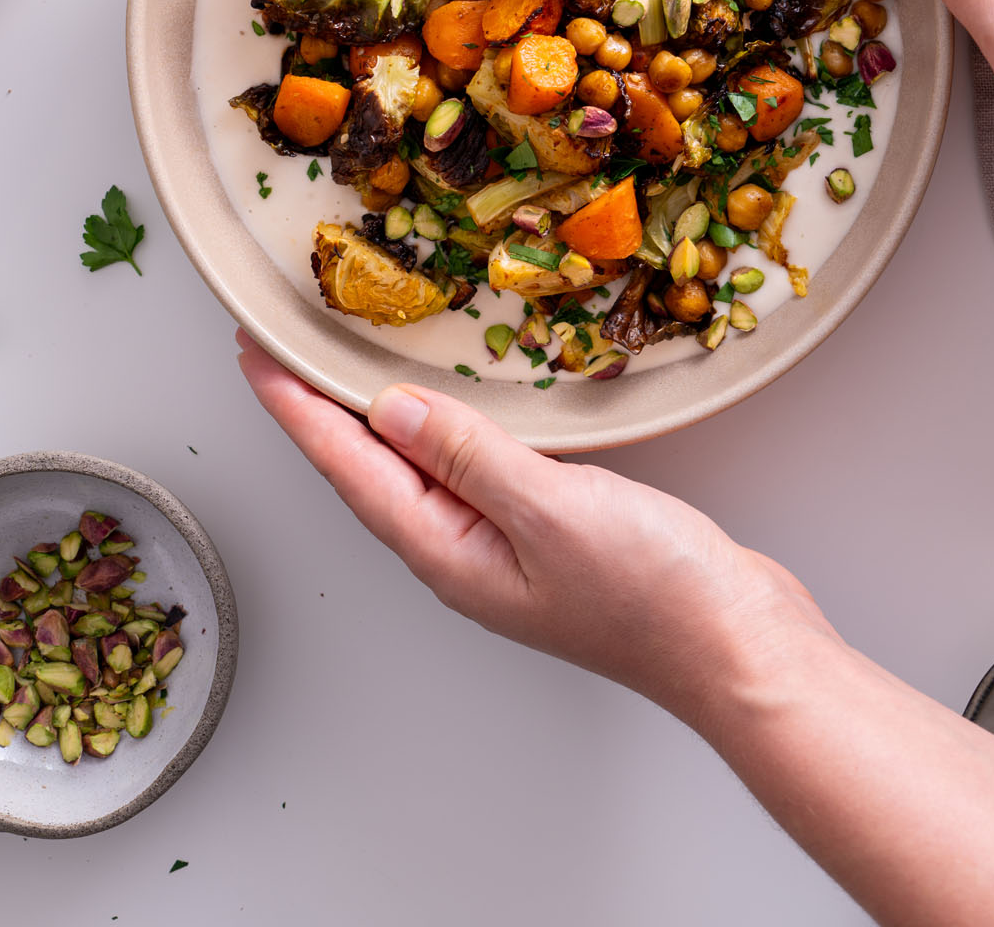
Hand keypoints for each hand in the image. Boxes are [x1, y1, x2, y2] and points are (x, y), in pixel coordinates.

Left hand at [239, 334, 993, 926]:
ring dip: (378, 413)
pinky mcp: (550, 528)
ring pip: (421, 465)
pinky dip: (449, 424)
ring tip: (344, 361)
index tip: (252, 353)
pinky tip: (456, 402)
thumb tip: (389, 412)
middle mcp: (464, 550)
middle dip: (320, 406)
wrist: (740, 648)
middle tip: (281, 345)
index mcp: (449, 551)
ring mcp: (506, 542)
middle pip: (370, 467)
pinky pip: (475, 465)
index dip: (296, 407)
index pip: (349, 467)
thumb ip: (469, 456)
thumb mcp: (551, 510)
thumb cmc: (655, 595)